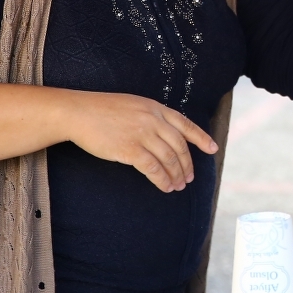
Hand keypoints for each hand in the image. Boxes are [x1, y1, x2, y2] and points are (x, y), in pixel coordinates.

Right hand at [62, 91, 218, 192]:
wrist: (79, 112)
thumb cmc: (102, 110)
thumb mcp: (134, 105)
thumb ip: (151, 117)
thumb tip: (164, 135)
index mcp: (156, 108)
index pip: (186, 124)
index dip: (202, 138)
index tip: (213, 149)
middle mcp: (153, 120)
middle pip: (179, 146)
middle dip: (187, 164)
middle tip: (189, 178)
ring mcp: (143, 134)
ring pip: (169, 159)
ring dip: (176, 174)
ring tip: (178, 186)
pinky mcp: (130, 149)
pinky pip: (153, 168)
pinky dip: (162, 179)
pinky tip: (165, 187)